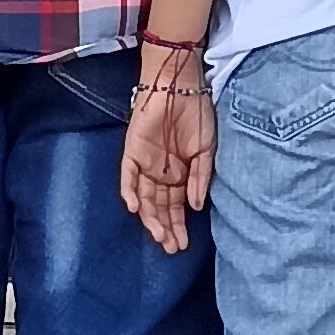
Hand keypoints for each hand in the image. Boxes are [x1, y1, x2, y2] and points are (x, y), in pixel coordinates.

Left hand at [121, 74, 218, 253]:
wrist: (180, 87)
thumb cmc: (198, 115)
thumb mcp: (207, 150)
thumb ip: (201, 178)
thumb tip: (196, 206)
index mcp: (179, 174)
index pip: (176, 206)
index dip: (179, 225)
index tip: (183, 244)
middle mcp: (161, 173)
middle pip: (160, 207)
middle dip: (166, 228)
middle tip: (172, 247)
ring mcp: (145, 164)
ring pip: (144, 198)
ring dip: (150, 218)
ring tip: (160, 236)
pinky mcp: (132, 152)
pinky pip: (128, 176)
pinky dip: (129, 192)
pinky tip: (135, 208)